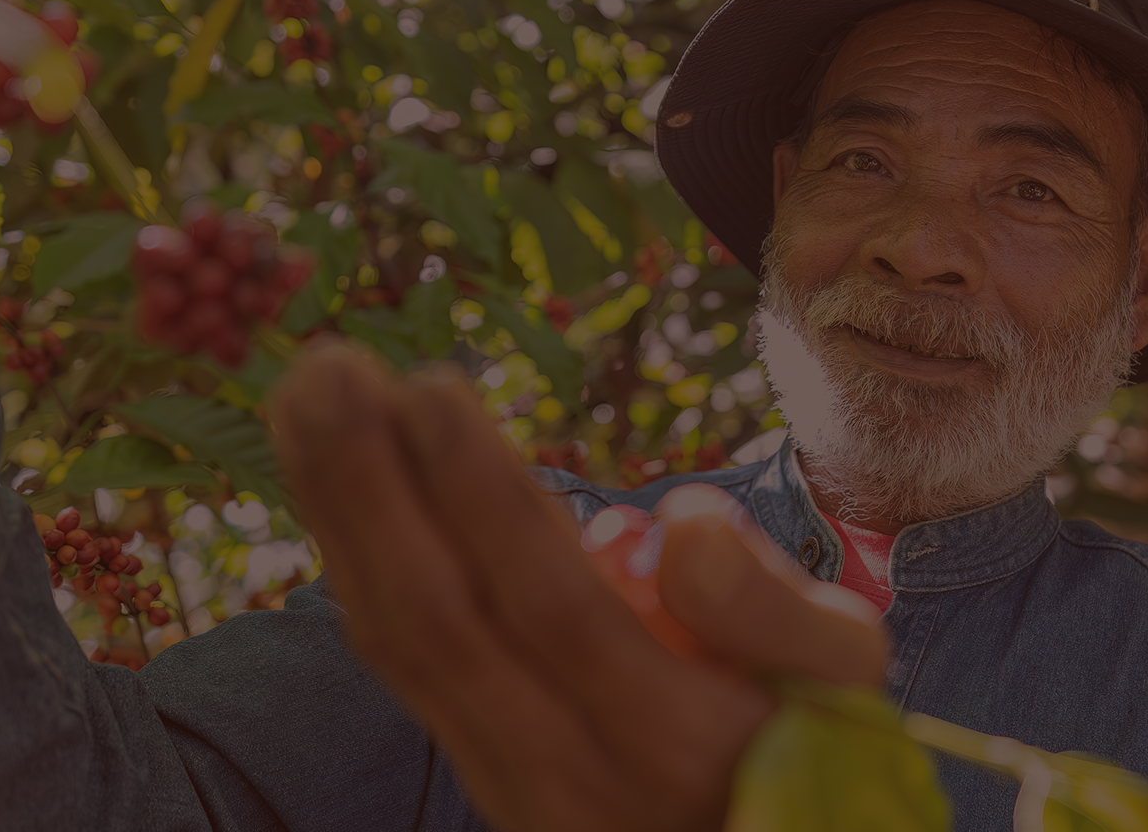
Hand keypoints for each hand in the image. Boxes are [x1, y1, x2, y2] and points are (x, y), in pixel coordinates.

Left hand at [272, 344, 887, 831]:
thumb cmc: (814, 743)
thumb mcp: (843, 684)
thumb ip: (772, 610)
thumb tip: (680, 520)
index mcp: (673, 741)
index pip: (550, 605)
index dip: (482, 496)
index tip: (433, 386)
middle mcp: (569, 774)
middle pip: (442, 624)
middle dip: (372, 488)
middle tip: (329, 366)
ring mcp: (509, 781)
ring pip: (399, 644)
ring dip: (341, 512)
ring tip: (304, 394)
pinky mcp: (476, 766)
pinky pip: (401, 661)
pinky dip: (355, 558)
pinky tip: (331, 477)